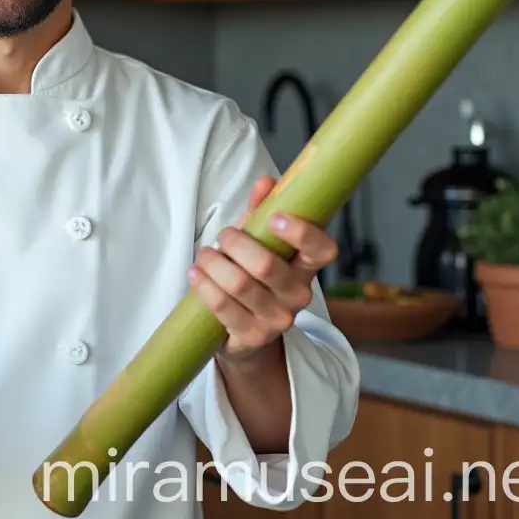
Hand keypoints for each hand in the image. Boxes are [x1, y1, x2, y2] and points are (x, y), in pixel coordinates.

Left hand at [187, 175, 336, 362]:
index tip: (275, 218)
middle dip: (235, 244)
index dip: (302, 233)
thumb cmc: (252, 275)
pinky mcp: (251, 336)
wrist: (244, 331)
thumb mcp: (258, 241)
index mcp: (306, 268)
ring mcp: (276, 320)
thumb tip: (266, 182)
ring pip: (239, 284)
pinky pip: (221, 305)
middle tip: (223, 236)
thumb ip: (261, 212)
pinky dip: (203, 284)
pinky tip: (195, 273)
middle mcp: (298, 296)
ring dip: (213, 262)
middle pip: (266, 265)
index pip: (323, 250)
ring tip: (205, 255)